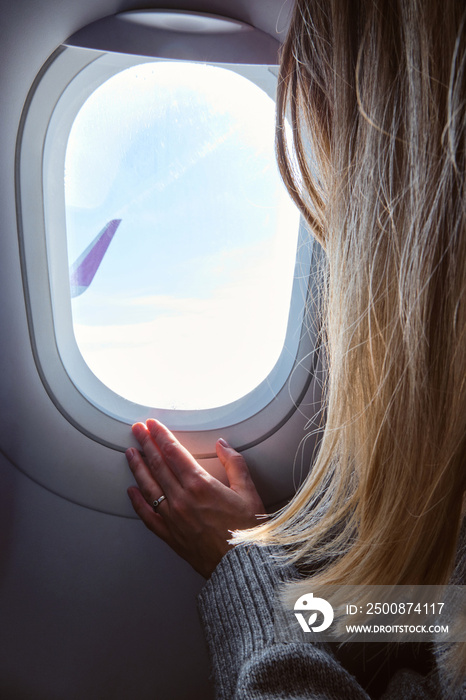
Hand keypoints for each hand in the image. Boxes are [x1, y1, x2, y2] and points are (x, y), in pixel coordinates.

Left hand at [125, 419, 264, 578]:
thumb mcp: (248, 492)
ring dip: (137, 467)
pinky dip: (137, 502)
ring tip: (130, 452)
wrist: (242, 567)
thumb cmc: (249, 531)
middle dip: (145, 444)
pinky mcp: (170, 535)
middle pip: (157, 465)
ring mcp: (173, 518)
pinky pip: (148, 516)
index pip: (174, 452)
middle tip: (137, 430)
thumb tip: (223, 444)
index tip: (152, 424)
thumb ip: (235, 464)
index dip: (161, 435)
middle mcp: (182, 499)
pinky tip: (131, 491)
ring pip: (148, 486)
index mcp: (200, 485)